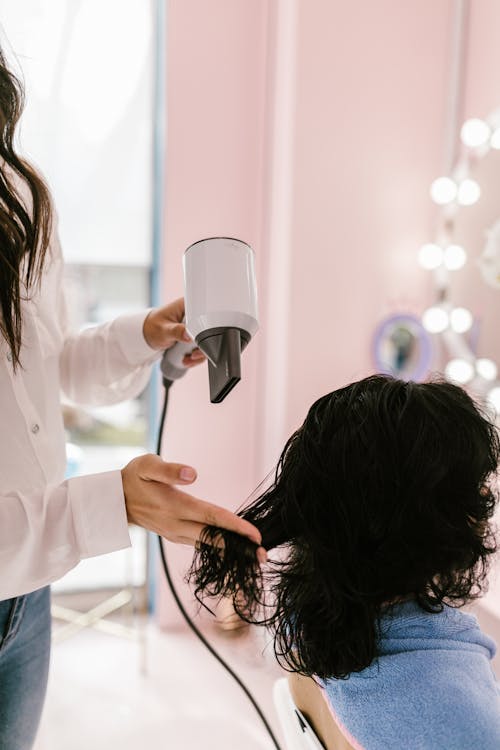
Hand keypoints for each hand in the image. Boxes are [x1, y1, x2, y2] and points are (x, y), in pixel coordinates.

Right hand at [121, 454, 264, 553]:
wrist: (112, 500)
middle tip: (264, 555)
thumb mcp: (148, 465)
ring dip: (232, 549)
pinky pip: (200, 543)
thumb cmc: (133, 477)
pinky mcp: (175, 535)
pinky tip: (233, 546)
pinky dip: (218, 545)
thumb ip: (170, 470)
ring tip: (255, 554)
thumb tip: (192, 474)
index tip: (255, 534)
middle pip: (215, 537)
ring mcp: (175, 533)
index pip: (212, 518)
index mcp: (175, 506)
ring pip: (208, 543)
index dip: (235, 526)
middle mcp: (177, 524)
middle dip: (240, 547)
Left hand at [142, 297, 204, 367]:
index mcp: (188, 305)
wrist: (147, 335)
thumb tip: (189, 334)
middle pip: (209, 329)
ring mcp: (196, 325)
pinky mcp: (195, 335)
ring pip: (207, 341)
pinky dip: (196, 356)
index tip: (198, 340)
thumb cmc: (152, 327)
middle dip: (202, 346)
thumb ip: (176, 331)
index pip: (205, 313)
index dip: (207, 327)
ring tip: (188, 359)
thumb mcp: (163, 330)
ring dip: (199, 354)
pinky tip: (187, 359)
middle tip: (193, 354)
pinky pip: (202, 346)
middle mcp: (194, 314)